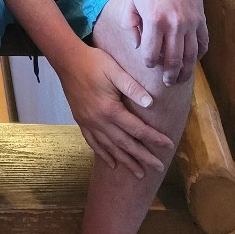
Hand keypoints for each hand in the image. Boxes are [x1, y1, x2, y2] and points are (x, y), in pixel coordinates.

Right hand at [57, 44, 174, 178]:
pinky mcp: (80, 121)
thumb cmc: (93, 62)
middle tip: (159, 168)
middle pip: (125, 144)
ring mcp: (88, 123)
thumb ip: (132, 87)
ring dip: (126, 161)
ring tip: (139, 173)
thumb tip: (150, 104)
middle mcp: (99, 121)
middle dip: (143, 157)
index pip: (137, 129)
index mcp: (110, 110)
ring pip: (110, 147)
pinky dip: (103, 154)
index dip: (154, 138)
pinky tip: (111, 163)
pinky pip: (93, 142)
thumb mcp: (114, 70)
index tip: (168, 146)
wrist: (66, 60)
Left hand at [120, 0, 207, 85]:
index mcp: (155, 20)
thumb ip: (130, 25)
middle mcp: (175, 24)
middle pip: (174, 60)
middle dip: (169, 75)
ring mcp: (191, 22)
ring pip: (191, 56)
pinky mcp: (201, 19)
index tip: (148, 63)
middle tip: (166, 82)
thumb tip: (139, 46)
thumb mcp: (130, 0)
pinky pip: (204, 43)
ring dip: (186, 71)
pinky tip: (192, 60)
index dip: (149, 62)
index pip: (152, 53)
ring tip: (179, 79)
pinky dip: (200, 55)